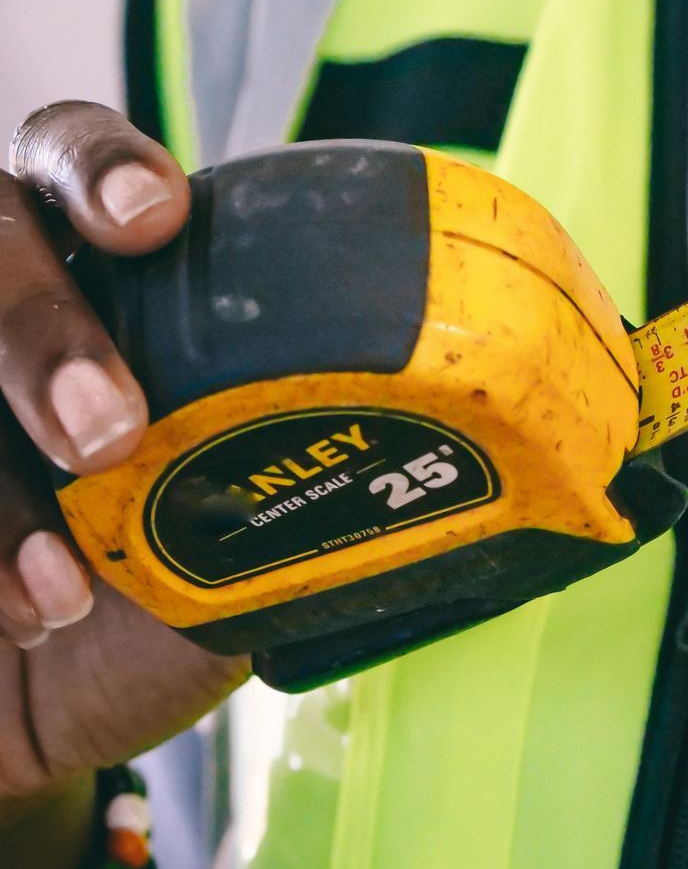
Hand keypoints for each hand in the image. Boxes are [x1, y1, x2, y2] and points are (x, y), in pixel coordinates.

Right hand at [0, 103, 243, 823]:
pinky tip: (30, 612)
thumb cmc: (139, 602)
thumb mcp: (236, 544)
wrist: (20, 704)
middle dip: (42, 327)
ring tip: (64, 583)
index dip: (99, 168)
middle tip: (107, 427)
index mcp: (90, 285)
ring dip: (1, 472)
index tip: (158, 220)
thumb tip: (460, 480)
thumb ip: (300, 486)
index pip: (69, 164)